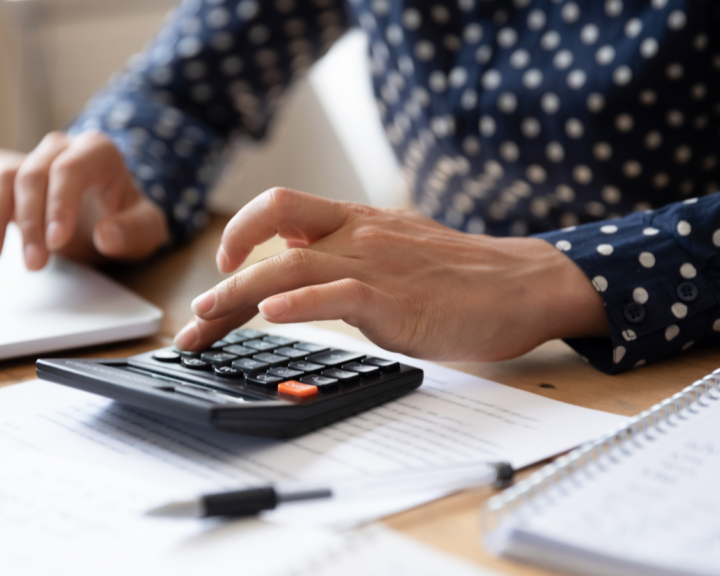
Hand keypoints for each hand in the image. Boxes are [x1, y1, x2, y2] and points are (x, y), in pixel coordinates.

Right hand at [0, 130, 167, 269]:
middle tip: (34, 264)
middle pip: (33, 176)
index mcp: (97, 151)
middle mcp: (60, 149)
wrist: (112, 214)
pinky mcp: (11, 181)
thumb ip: (134, 231)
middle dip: (30, 223)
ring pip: (2, 178)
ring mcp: (32, 162)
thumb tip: (107, 236)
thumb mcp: (147, 229)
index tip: (56, 242)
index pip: (70, 169)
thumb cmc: (128, 218)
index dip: (59, 204)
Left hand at [173, 188, 607, 361]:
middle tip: (196, 316)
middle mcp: (358, 234)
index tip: (220, 267)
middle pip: (272, 233)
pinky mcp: (393, 299)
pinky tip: (273, 316)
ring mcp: (374, 264)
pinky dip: (298, 304)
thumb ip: (350, 257)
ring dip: (239, 293)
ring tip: (207, 318)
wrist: (523, 285)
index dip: (239, 234)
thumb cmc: (463, 276)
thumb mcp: (396, 251)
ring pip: (289, 266)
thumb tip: (303, 275)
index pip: (281, 212)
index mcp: (357, 220)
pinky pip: (334, 294)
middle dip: (224, 275)